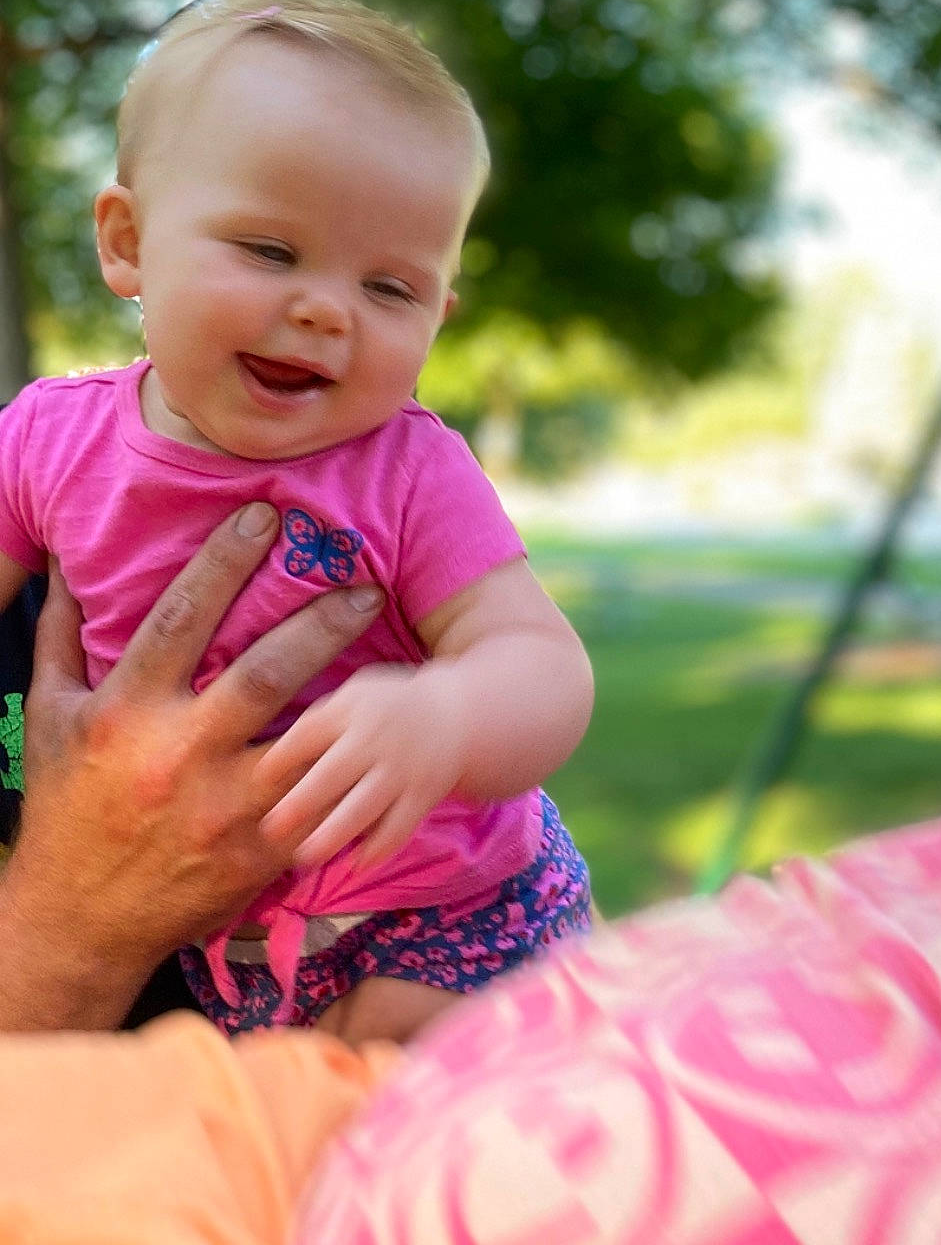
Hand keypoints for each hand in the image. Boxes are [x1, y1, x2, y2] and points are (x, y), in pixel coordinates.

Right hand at [0, 502, 384, 1030]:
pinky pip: (319, 800)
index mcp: (126, 713)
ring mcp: (224, 809)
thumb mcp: (49, 717)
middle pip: (264, 675)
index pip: (181, 619)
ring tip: (394, 658)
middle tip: (362, 583)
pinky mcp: (258, 853)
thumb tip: (69, 562)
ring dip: (354, 693)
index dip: (223, 561)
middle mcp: (178, 756)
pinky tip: (386, 736)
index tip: (264, 514)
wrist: (79, 923)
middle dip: (318, 624)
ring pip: (306, 737)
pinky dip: (353, 767)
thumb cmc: (66, 807)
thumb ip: (61, 636)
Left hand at [256, 661, 470, 869]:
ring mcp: (403, 767)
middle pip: (333, 773)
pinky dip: (379, 848)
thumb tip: (274, 758)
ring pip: (364, 807)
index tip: (259, 780)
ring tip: (304, 857)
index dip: (283, 757)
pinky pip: (399, 826)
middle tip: (270, 828)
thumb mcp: (356, 694)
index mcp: (354, 708)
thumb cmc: (389, 707)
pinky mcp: (424, 793)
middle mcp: (377, 737)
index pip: (310, 732)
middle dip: (301, 803)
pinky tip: (356, 865)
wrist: (458, 713)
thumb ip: (320, 719)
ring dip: (333, 834)